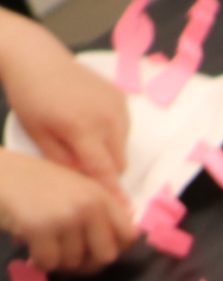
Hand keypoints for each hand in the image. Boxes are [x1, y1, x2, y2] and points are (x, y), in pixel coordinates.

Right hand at [0, 153, 133, 272]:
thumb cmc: (30, 181)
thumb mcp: (72, 187)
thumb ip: (97, 210)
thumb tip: (124, 242)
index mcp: (100, 195)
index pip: (129, 235)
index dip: (115, 248)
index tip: (96, 251)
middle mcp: (89, 205)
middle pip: (106, 256)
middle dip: (86, 263)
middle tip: (68, 259)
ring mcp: (66, 217)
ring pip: (75, 262)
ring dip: (58, 262)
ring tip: (44, 248)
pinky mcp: (40, 228)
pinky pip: (50, 263)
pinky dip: (39, 263)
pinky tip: (31, 253)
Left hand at [2, 26, 127, 185]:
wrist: (34, 57)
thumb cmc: (29, 95)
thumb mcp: (37, 133)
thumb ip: (63, 161)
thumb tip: (85, 181)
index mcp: (82, 127)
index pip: (105, 170)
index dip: (114, 193)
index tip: (124, 212)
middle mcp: (107, 117)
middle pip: (120, 162)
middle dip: (106, 169)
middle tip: (81, 161)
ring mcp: (117, 106)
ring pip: (124, 147)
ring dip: (110, 152)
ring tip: (83, 137)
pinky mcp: (121, 98)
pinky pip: (125, 129)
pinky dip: (112, 134)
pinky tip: (90, 121)